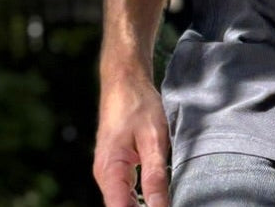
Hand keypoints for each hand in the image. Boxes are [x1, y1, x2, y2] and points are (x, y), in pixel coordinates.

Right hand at [94, 67, 172, 206]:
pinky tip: (159, 198)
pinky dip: (140, 199)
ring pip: (124, 203)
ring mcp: (109, 172)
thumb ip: (155, 177)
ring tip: (166, 202)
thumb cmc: (138, 103)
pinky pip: (126, 192)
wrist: (125, 80)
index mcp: (109, 170)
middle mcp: (104, 175)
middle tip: (170, 204)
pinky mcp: (117, 167)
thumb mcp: (154, 139)